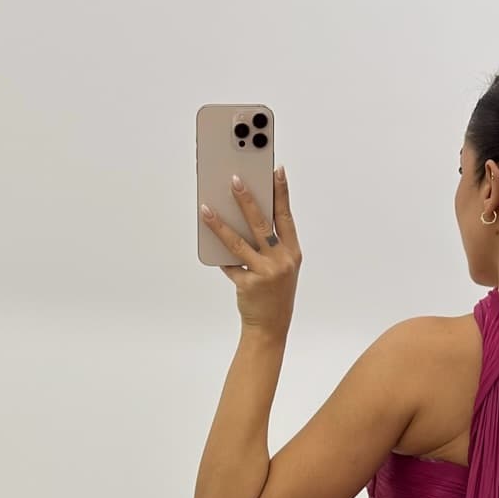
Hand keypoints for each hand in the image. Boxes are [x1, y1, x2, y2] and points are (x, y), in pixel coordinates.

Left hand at [201, 166, 300, 341]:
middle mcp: (281, 260)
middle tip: (234, 179)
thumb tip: (242, 217)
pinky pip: (229, 263)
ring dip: (220, 222)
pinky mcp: (248, 284)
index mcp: (292, 252)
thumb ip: (268, 244)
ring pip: (239, 240)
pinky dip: (218, 252)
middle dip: (247, 199)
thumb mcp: (280, 267)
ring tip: (206, 207)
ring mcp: (265, 272)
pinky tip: (206, 237)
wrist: (270, 327)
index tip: (276, 170)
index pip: (285, 216)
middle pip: (261, 223)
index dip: (281, 192)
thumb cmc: (274, 293)